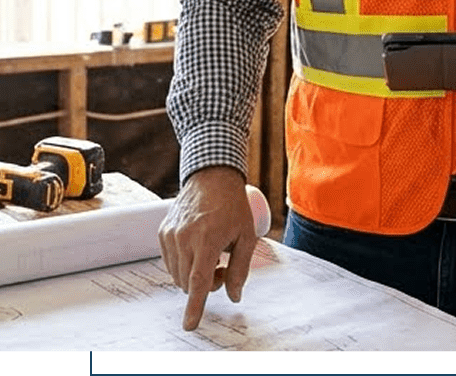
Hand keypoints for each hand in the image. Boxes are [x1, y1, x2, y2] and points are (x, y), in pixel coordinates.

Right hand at [158, 165, 258, 330]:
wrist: (212, 177)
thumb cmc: (234, 206)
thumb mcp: (246, 235)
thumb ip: (240, 268)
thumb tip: (234, 297)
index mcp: (208, 238)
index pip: (199, 280)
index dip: (195, 305)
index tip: (190, 324)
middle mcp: (185, 238)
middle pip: (189, 282)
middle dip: (206, 283)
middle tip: (223, 265)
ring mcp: (170, 235)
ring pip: (178, 275)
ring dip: (194, 275)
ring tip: (212, 253)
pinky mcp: (162, 232)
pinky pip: (170, 262)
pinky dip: (184, 264)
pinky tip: (198, 248)